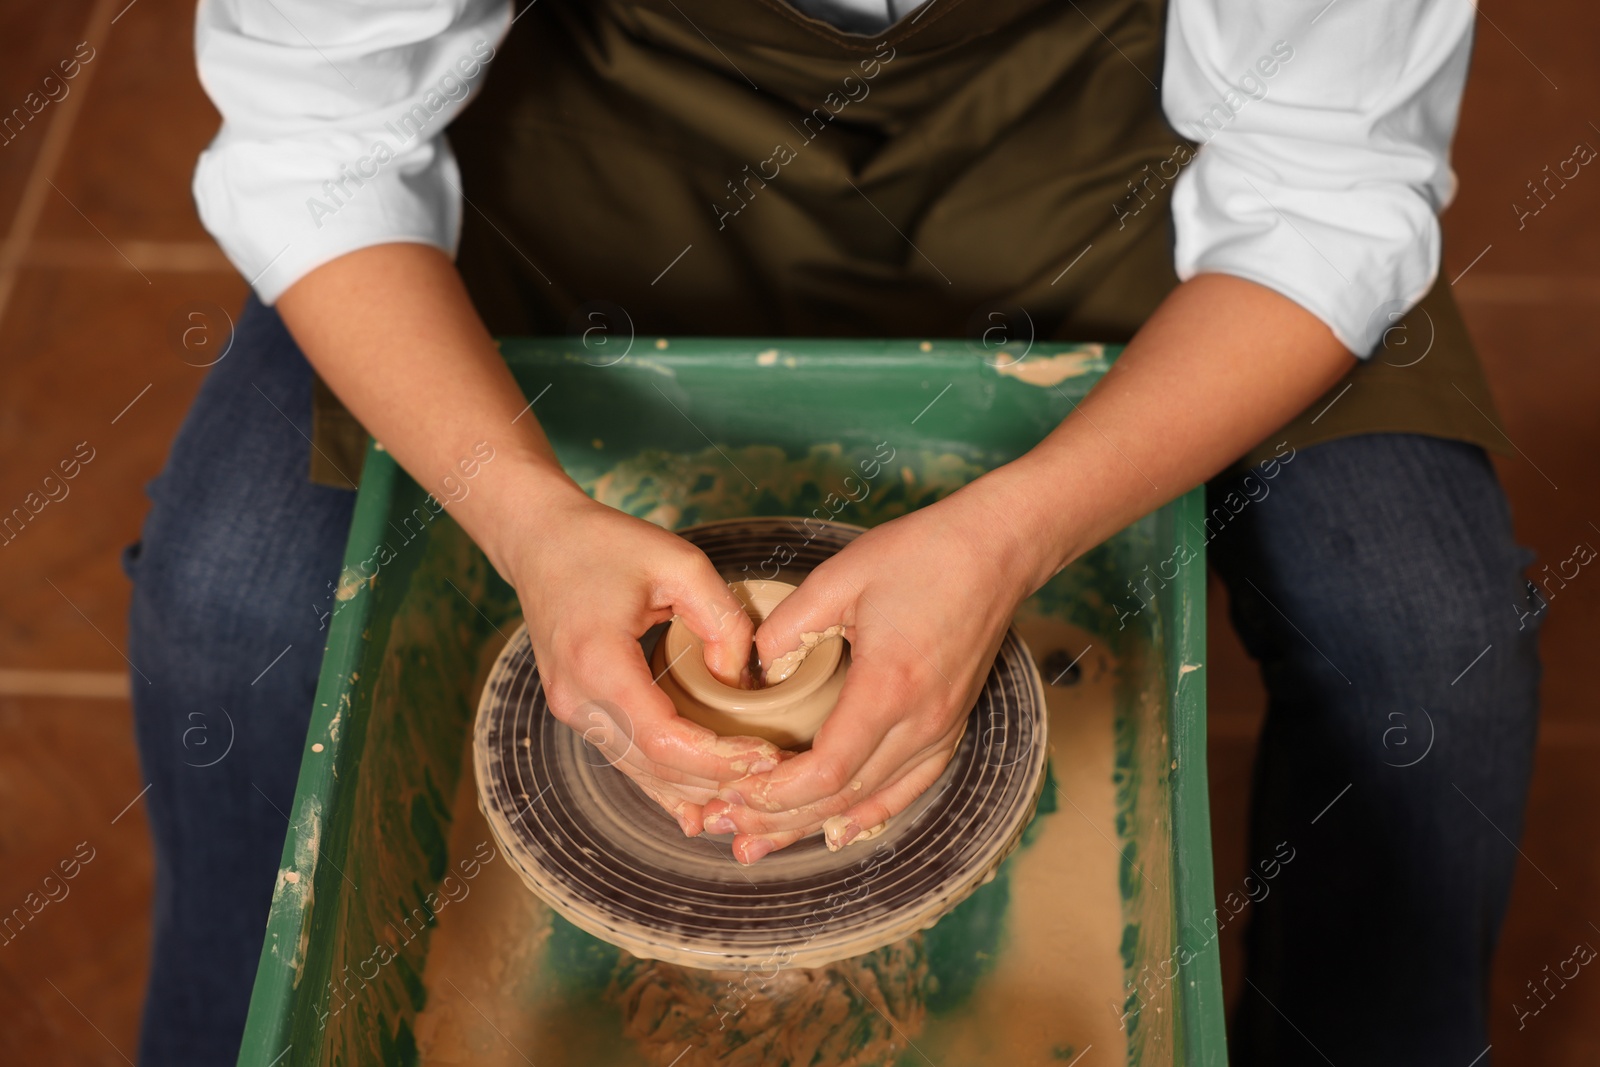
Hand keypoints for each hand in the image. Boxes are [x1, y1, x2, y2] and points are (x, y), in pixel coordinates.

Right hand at [502, 486, 781, 834]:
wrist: (539, 539)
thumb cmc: (605, 543)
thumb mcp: (679, 562)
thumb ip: (721, 619)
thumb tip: (740, 682)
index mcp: (597, 660)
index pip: (664, 738)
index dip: (718, 758)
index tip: (767, 755)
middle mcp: (577, 696)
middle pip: (654, 765)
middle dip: (717, 780)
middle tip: (775, 779)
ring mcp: (572, 708)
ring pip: (640, 771)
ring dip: (695, 788)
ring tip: (751, 793)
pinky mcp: (578, 709)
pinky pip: (626, 757)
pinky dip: (665, 783)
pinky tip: (699, 811)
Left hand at [700, 480, 1043, 862]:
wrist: (997, 548)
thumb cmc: (922, 554)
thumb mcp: (840, 576)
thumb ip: (787, 627)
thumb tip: (753, 673)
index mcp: (889, 687)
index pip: (827, 771)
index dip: (774, 793)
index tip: (732, 792)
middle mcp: (922, 721)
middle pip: (844, 798)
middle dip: (780, 822)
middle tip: (726, 833)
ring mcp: (942, 727)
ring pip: (874, 800)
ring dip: (814, 826)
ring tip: (763, 843)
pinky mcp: (951, 724)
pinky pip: (909, 786)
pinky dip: (869, 813)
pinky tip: (840, 829)